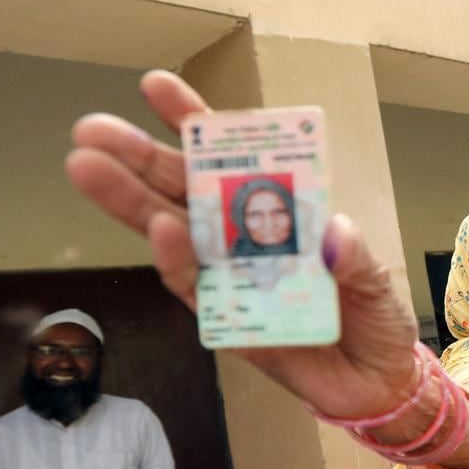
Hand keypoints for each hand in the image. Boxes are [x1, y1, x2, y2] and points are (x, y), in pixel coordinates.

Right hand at [64, 71, 419, 420]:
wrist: (379, 382)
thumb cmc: (374, 316)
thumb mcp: (376, 279)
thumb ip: (355, 256)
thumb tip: (333, 231)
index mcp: (276, 213)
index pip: (229, 161)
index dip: (194, 124)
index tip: (156, 86)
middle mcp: (243, 241)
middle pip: (182, 191)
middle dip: (137, 158)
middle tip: (90, 130)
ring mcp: (231, 280)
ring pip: (171, 235)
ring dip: (132, 202)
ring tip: (89, 168)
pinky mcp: (230, 324)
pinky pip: (197, 290)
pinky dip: (178, 262)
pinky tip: (160, 229)